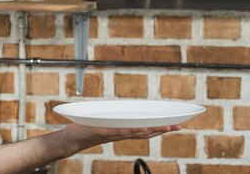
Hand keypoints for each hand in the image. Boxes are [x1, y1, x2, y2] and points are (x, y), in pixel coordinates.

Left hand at [60, 123, 181, 155]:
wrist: (69, 139)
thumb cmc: (85, 129)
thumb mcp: (103, 122)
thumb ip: (114, 118)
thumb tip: (124, 109)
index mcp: (122, 131)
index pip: (144, 129)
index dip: (160, 126)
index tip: (176, 122)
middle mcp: (120, 134)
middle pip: (145, 131)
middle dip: (164, 129)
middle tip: (180, 125)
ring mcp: (113, 134)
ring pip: (136, 132)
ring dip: (152, 129)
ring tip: (166, 126)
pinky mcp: (102, 132)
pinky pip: (119, 131)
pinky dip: (131, 130)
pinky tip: (141, 127)